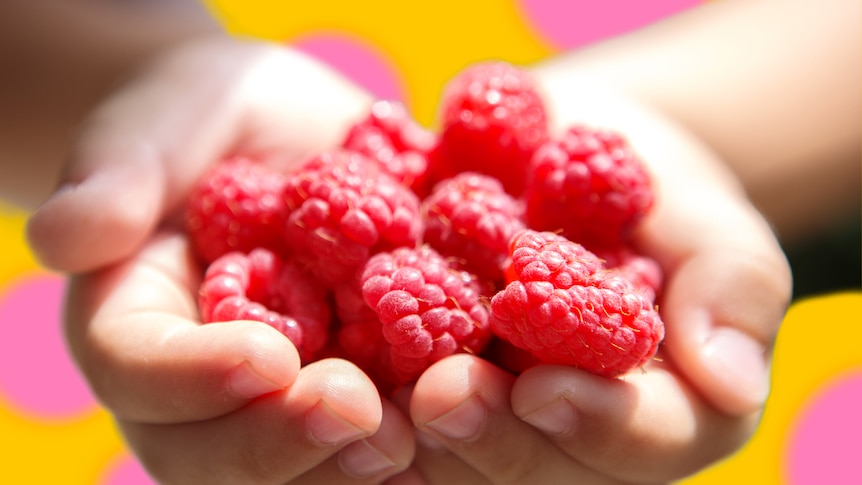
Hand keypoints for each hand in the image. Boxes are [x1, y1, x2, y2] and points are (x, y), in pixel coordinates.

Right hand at [56, 38, 416, 482]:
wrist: (275, 135)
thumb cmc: (197, 122)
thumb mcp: (153, 127)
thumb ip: (114, 178)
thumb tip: (63, 238)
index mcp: (138, 334)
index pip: (144, 378)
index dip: (198, 381)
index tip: (265, 358)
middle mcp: (210, 391)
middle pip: (229, 453)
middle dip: (293, 442)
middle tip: (360, 415)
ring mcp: (291, 394)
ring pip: (315, 459)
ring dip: (373, 455)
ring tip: (439, 417)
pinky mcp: (367, 380)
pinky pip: (394, 420)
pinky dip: (440, 423)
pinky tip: (491, 398)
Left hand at [401, 72, 791, 483]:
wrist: (570, 163)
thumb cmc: (658, 197)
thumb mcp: (714, 227)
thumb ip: (734, 291)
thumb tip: (731, 381)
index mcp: (659, 413)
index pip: (637, 443)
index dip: (594, 425)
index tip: (545, 389)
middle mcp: (571, 434)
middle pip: (535, 465)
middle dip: (490, 436)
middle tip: (441, 397)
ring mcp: (499, 413)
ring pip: (457, 453)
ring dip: (412, 433)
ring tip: (367, 394)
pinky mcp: (432, 380)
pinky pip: (397, 404)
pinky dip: (365, 390)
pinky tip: (324, 363)